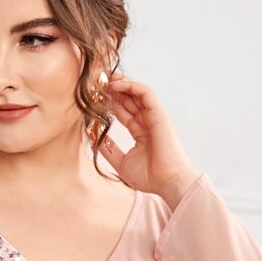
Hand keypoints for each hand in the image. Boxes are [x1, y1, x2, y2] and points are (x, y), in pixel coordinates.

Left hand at [90, 71, 200, 205]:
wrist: (168, 182)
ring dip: (120, 84)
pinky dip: (131, 85)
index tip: (94, 99)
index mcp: (141, 133)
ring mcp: (154, 117)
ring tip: (104, 79)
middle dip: (113, 90)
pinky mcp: (159, 114)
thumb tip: (95, 138)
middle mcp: (148, 122)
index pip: (124, 113)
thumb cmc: (149, 177)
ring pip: (137, 93)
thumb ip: (109, 150)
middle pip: (129, 100)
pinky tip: (116, 85)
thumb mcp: (121, 163)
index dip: (110, 104)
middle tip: (96, 82)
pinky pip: (145, 93)